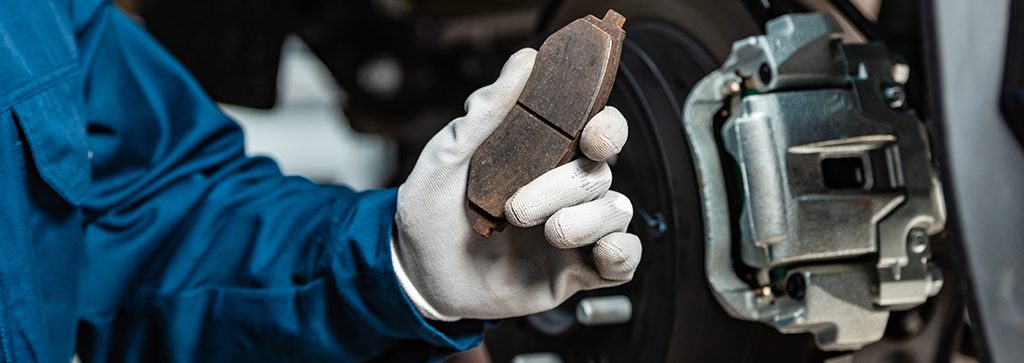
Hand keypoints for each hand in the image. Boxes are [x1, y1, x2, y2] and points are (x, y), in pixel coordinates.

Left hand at [392, 48, 640, 320]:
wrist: (417, 274)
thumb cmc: (431, 211)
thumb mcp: (446, 158)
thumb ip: (487, 112)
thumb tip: (524, 61)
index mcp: (544, 155)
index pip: (597, 130)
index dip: (608, 128)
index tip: (592, 136)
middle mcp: (565, 189)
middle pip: (602, 172)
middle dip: (567, 187)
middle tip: (518, 208)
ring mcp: (575, 230)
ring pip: (616, 212)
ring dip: (584, 221)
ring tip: (545, 233)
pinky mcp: (577, 271)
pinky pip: (624, 259)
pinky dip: (621, 254)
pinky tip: (596, 254)